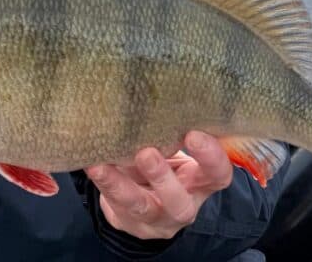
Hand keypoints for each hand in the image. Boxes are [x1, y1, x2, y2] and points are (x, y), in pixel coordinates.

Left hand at [85, 131, 232, 239]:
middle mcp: (183, 205)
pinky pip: (114, 205)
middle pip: (180, 203)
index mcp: (202, 183)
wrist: (142, 197)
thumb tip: (162, 91)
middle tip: (146, 153)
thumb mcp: (176, 147)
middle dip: (162, 179)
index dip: (210, 158)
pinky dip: (103, 183)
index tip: (193, 133)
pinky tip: (93, 166)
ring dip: (121, 185)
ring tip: (102, 165)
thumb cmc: (167, 160)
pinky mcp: (128, 221)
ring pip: (141, 208)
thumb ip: (175, 132)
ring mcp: (154, 219)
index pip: (218, 175)